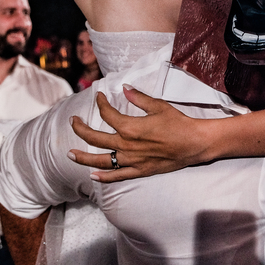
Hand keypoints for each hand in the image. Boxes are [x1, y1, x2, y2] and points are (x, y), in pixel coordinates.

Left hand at [68, 87, 215, 181]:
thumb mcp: (158, 106)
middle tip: (73, 122)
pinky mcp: (139, 171)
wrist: (194, 143)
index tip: (100, 97)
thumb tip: (125, 87)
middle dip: (80, 129)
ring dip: (84, 158)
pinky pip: (118, 175)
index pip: (107, 114)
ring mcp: (131, 160)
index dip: (101, 103)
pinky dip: (104, 177)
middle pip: (95, 138)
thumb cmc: (178, 123)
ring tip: (71, 154)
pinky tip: (93, 176)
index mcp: (130, 127)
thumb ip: (138, 98)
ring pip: (101, 160)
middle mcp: (126, 145)